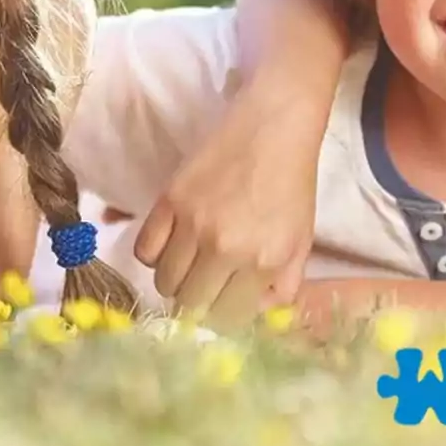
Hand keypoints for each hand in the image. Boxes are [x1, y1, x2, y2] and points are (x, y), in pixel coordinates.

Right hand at [134, 68, 328, 328]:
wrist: (273, 127)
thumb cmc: (292, 184)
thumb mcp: (301, 241)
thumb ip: (283, 286)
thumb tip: (254, 312)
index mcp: (262, 262)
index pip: (227, 318)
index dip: (223, 315)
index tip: (222, 304)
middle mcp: (224, 248)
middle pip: (191, 304)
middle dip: (197, 303)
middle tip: (204, 286)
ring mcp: (192, 224)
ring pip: (164, 282)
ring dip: (175, 281)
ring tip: (189, 264)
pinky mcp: (168, 201)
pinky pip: (144, 251)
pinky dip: (154, 256)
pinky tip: (171, 245)